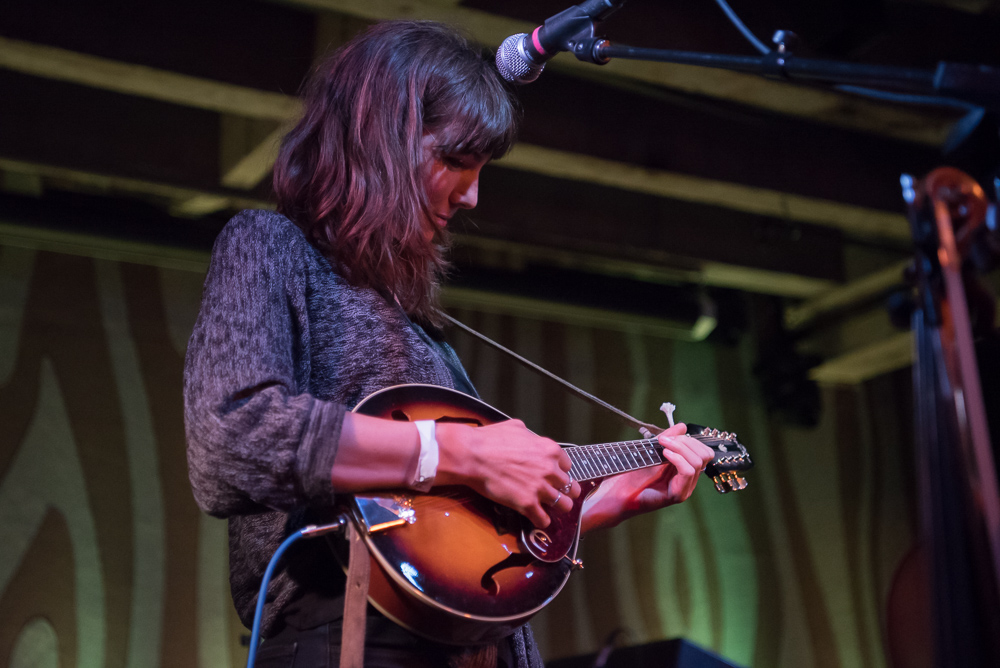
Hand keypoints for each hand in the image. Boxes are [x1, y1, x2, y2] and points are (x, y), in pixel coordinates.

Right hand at [436, 419, 580, 527]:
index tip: (553, 475)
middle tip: (557, 493)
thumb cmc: (489, 440)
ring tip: (551, 508)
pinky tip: (537, 519)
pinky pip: (544, 519)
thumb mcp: (516, 427)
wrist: (472, 455)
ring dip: (558, 507)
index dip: (560, 471)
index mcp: (549, 450)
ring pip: (564, 505)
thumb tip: (530, 439)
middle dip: (564, 490)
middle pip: (570, 486)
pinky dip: (541, 521)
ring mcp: (540, 488)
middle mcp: (550, 469)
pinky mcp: (527, 504)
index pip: (567, 466)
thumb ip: (530, 436)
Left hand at [581, 423, 714, 531]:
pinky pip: (688, 472)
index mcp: (685, 469)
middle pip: (704, 455)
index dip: (689, 440)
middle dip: (686, 442)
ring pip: (698, 462)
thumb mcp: (652, 451)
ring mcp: (685, 488)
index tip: (668, 436)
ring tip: (663, 446)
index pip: (703, 451)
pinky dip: (678, 459)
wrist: (617, 494)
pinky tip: (665, 454)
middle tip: (665, 440)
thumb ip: (668, 439)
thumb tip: (682, 426)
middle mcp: (688, 480)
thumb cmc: (632, 474)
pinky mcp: (677, 495)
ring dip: (681, 448)